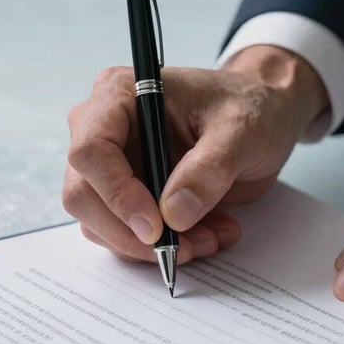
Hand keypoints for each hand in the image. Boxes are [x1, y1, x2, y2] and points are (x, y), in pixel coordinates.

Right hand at [63, 46, 328, 263]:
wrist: (260, 121)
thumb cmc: (247, 108)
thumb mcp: (242, 130)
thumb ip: (209, 168)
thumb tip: (173, 213)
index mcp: (120, 95)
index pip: (90, 150)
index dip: (115, 193)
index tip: (155, 226)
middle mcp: (103, 130)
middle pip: (83, 194)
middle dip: (131, 232)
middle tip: (183, 246)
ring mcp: (111, 167)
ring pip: (99, 223)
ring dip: (149, 246)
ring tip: (209, 238)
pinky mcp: (125, 197)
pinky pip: (124, 235)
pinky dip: (161, 248)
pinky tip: (205, 235)